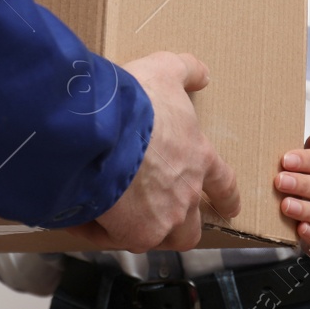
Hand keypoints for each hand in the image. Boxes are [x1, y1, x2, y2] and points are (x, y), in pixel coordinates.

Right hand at [66, 51, 239, 253]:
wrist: (103, 129)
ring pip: (158, 238)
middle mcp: (186, 192)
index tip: (229, 207)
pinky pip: (115, 237)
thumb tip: (201, 73)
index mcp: (197, 156)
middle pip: (192, 226)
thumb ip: (185, 70)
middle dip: (178, 226)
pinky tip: (80, 214)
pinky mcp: (135, 231)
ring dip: (139, 232)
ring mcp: (163, 217)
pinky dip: (100, 230)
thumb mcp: (164, 70)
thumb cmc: (134, 102)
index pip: (222, 184)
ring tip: (114, 223)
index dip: (225, 197)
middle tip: (160, 220)